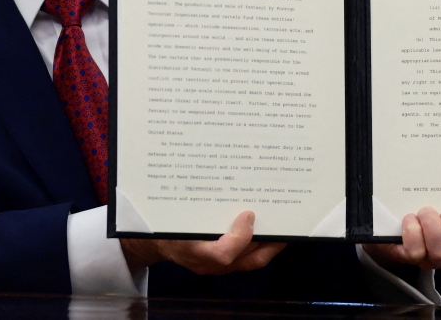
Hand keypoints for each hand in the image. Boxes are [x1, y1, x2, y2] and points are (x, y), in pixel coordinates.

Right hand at [120, 211, 285, 274]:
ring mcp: (217, 265)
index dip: (239, 237)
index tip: (248, 214)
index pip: (222, 254)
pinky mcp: (222, 261)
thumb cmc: (163, 225)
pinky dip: (260, 242)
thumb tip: (202, 174)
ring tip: (282, 221)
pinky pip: (247, 256)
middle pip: (248, 260)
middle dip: (271, 243)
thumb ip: (186, 203)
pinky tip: (265, 224)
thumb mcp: (168, 213)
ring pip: (252, 260)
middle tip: (285, 220)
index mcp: (192, 249)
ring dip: (270, 243)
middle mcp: (208, 262)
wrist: (155, 243)